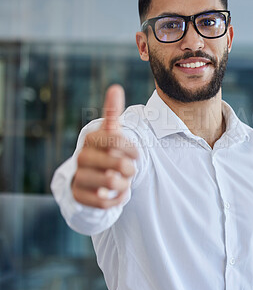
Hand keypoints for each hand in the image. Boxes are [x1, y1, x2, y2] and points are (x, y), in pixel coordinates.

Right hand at [72, 84, 137, 208]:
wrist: (91, 178)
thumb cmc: (107, 152)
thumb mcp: (111, 133)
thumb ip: (113, 112)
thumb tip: (115, 87)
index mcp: (92, 138)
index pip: (116, 139)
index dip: (130, 148)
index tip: (137, 153)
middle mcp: (82, 156)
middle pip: (118, 164)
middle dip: (130, 168)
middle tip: (130, 170)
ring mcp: (79, 177)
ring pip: (112, 183)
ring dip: (124, 184)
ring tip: (121, 181)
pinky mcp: (78, 196)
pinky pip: (105, 202)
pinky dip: (117, 199)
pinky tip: (117, 193)